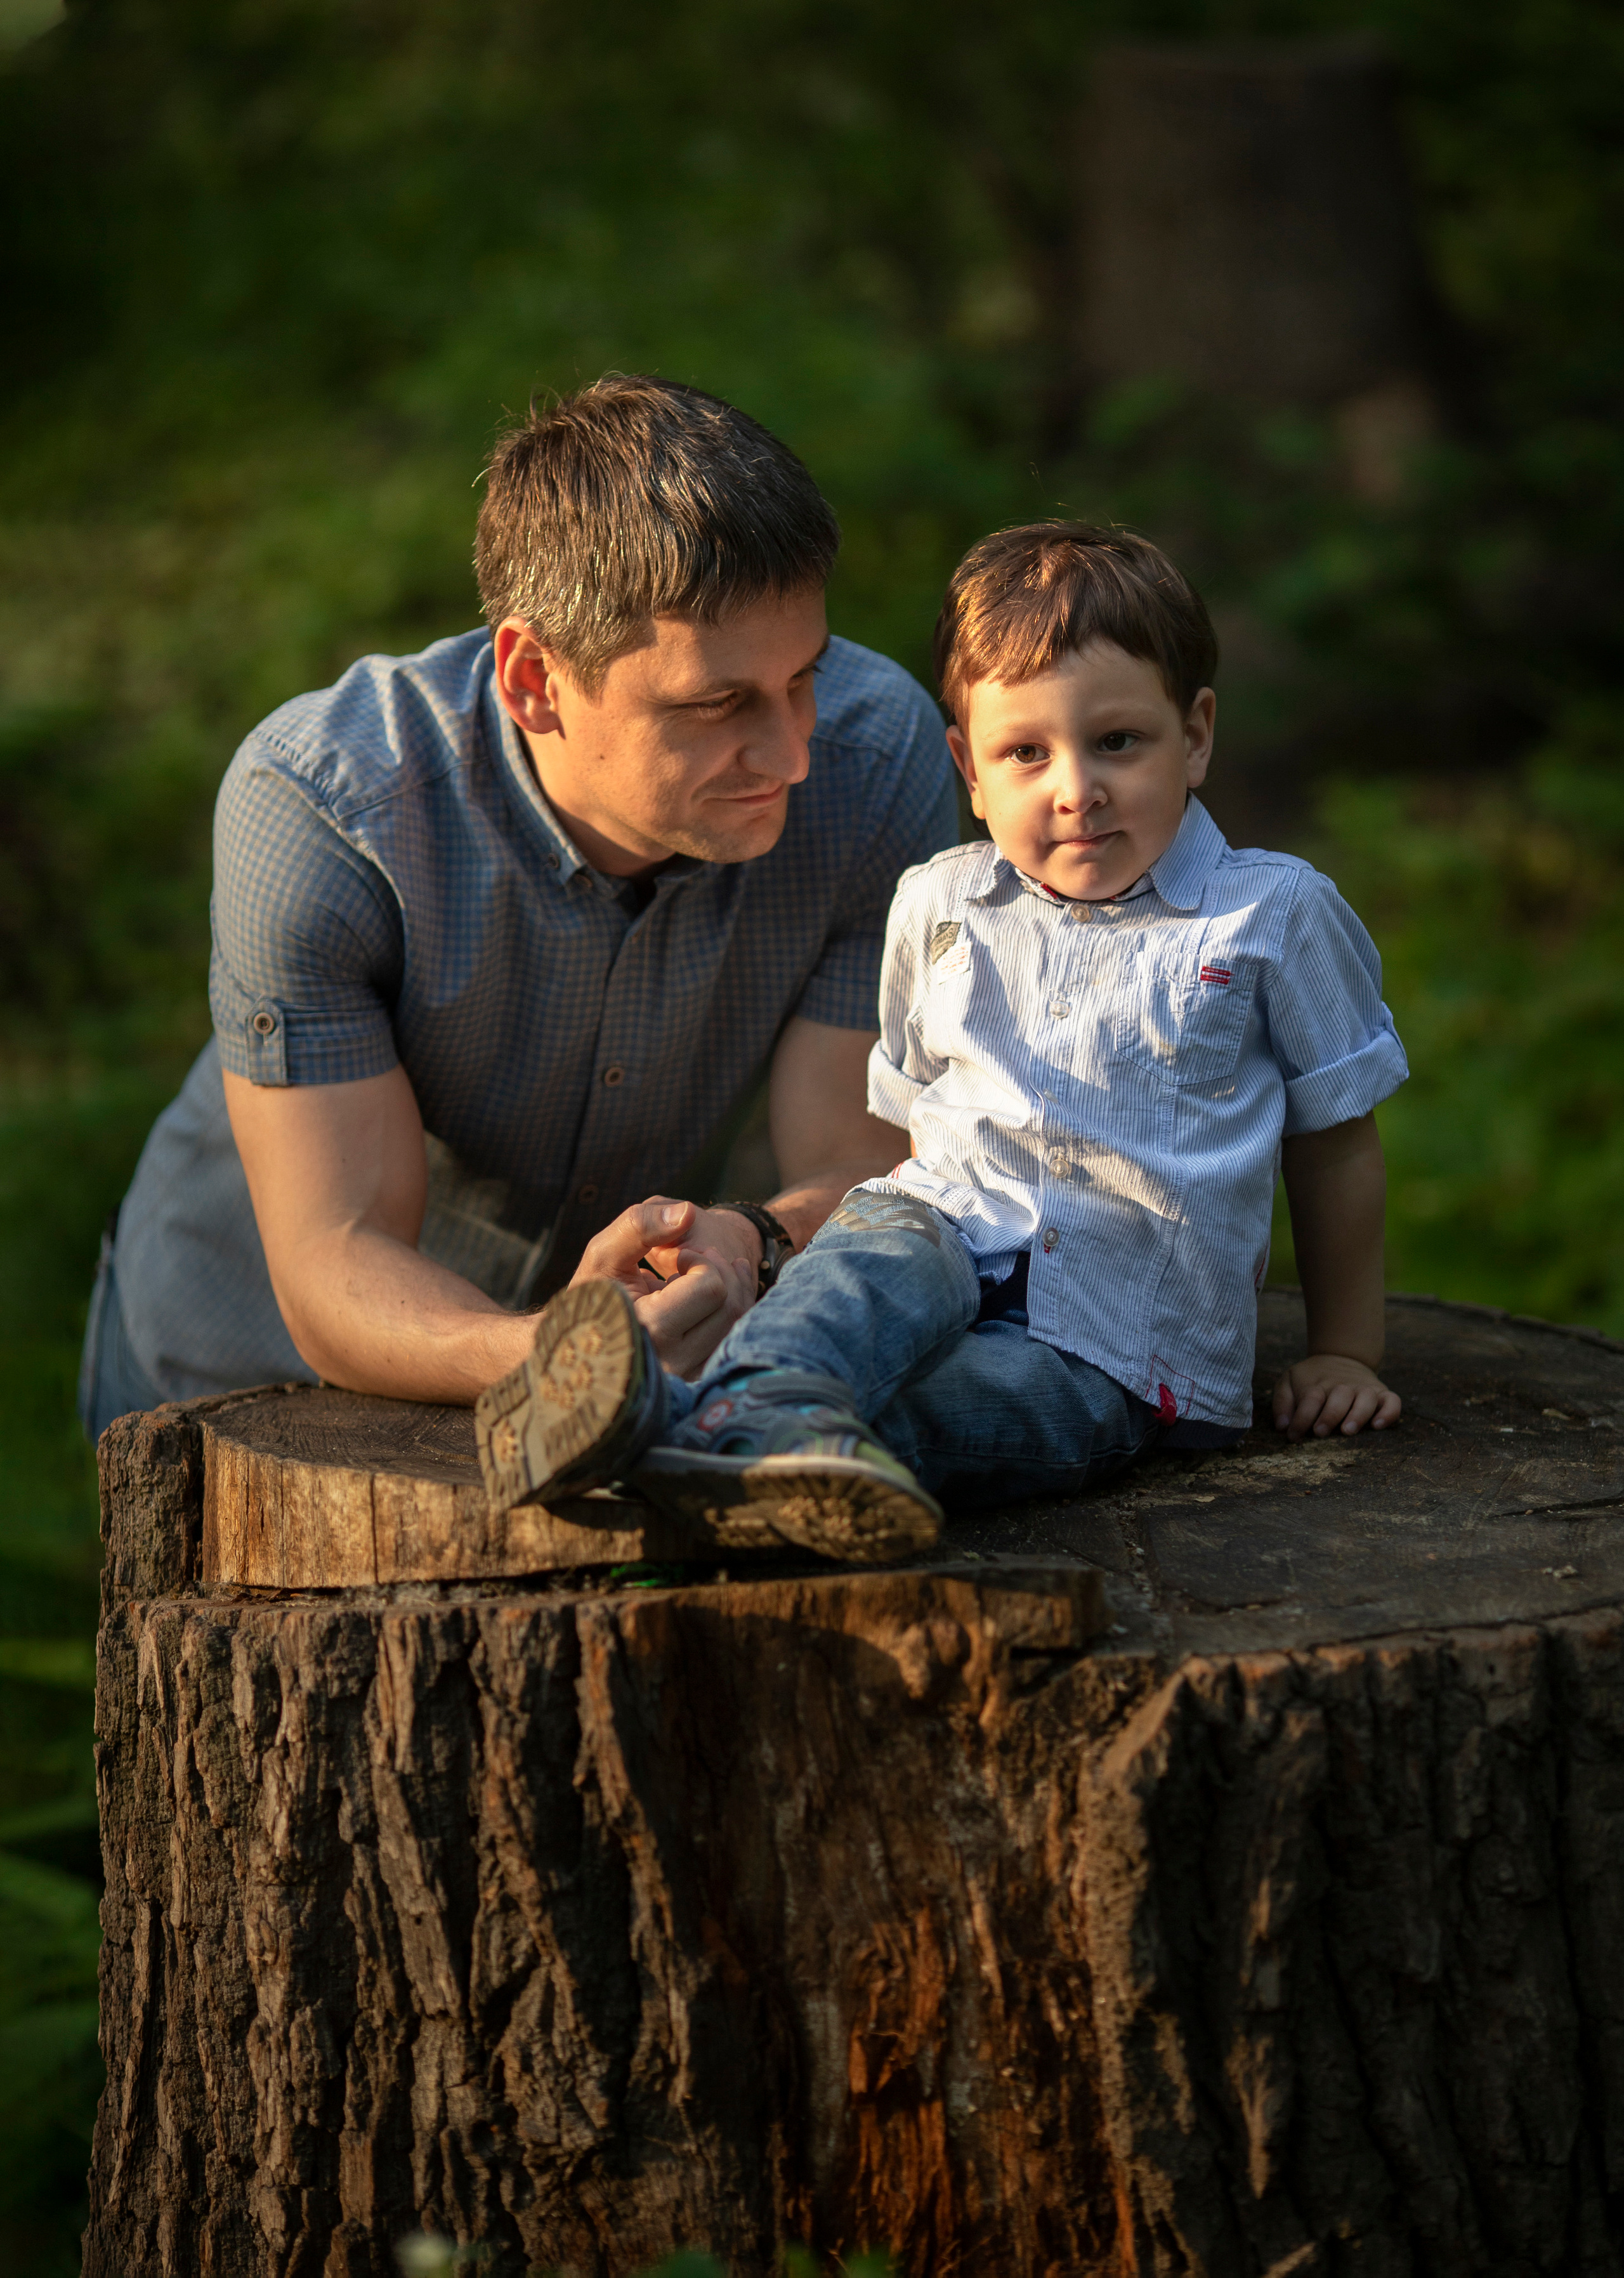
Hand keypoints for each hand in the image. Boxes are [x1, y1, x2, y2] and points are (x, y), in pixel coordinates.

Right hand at [570, 1196, 755, 1379]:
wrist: (584, 1340)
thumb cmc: (593, 1293)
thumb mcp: (603, 1254)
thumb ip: (639, 1225)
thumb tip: (687, 1212)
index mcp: (648, 1331)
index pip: (709, 1287)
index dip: (698, 1260)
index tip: (677, 1257)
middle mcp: (673, 1362)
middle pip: (729, 1305)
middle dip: (718, 1270)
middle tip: (693, 1259)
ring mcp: (689, 1374)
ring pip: (740, 1323)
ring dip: (730, 1286)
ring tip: (705, 1268)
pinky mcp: (700, 1377)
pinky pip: (737, 1339)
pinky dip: (734, 1307)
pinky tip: (718, 1286)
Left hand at [1272, 1353, 1400, 1441]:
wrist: (1340, 1357)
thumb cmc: (1312, 1378)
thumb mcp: (1289, 1381)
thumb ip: (1282, 1402)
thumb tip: (1282, 1427)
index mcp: (1318, 1383)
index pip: (1310, 1398)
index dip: (1301, 1418)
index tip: (1293, 1435)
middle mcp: (1343, 1386)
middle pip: (1340, 1396)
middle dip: (1330, 1415)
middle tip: (1320, 1432)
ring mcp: (1364, 1389)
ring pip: (1367, 1399)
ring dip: (1358, 1415)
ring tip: (1347, 1431)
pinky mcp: (1382, 1394)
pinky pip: (1392, 1401)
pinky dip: (1389, 1413)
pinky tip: (1378, 1426)